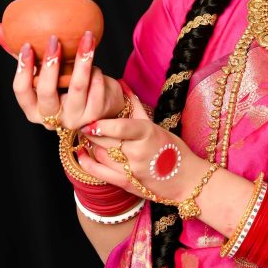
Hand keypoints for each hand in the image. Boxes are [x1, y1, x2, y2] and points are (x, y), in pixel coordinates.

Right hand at [2, 26, 139, 132]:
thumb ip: (22, 55)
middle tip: (54, 38)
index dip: (23, 68)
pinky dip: (96, 70)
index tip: (27, 45)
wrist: (101, 106)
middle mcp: (51, 119)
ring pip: (77, 87)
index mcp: (33, 109)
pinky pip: (96, 86)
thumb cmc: (65, 86)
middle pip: (46, 91)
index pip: (21, 90)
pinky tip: (95, 63)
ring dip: (82, 59)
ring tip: (87, 37)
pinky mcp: (95, 114)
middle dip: (50, 63)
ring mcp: (74, 118)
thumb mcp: (43, 74)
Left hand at [73, 116, 208, 202]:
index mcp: (148, 134)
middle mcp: (138, 152)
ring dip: (91, 145)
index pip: (120, 128)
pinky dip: (87, 163)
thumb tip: (122, 84)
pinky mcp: (126, 183)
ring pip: (101, 154)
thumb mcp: (156, 126)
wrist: (185, 179)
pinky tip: (82, 154)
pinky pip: (100, 173)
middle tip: (84, 124)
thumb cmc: (173, 150)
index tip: (90, 120)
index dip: (102, 125)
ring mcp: (132, 170)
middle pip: (106, 140)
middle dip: (92, 132)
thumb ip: (136, 107)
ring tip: (89, 137)